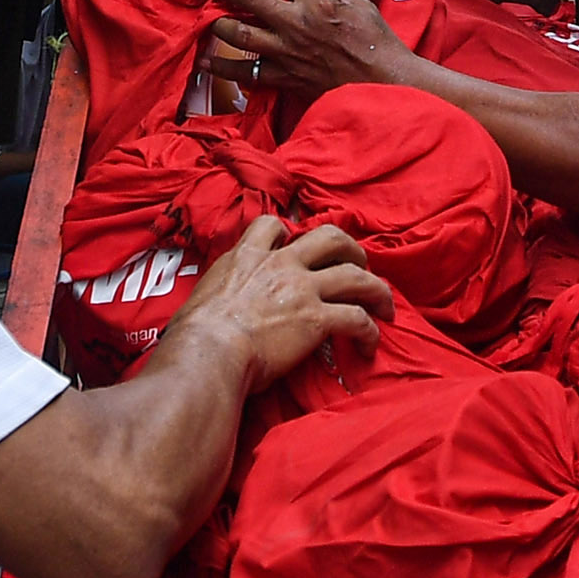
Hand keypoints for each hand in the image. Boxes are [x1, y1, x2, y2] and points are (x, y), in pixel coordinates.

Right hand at [163, 215, 390, 391]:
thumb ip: (220, 290)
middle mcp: (281, 265)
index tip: (297, 246)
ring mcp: (303, 290)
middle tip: (360, 266)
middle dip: (352, 250)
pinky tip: (370, 345)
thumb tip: (211, 309)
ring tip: (384, 306)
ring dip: (377, 291)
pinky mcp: (318, 319)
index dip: (291, 233)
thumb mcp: (204, 295)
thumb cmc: (194, 334)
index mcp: (249, 256)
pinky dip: (370, 332)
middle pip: (331, 238)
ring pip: (356, 277)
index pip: (274, 226)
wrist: (208, 351)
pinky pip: (357, 319)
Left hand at [207, 0, 408, 103]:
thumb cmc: (378, 47)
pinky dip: (225, 69)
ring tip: (212, 20)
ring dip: (220, 25)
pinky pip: (247, 74)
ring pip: (239, 35)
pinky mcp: (284, 77)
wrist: (383, 85)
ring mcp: (286, 52)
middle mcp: (295, 24)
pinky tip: (208, 64)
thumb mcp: (363, 8)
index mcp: (318, 2)